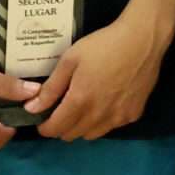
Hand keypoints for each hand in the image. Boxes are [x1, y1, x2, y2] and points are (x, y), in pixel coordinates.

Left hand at [31, 16, 165, 140]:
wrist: (143, 38)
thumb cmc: (104, 44)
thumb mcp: (71, 59)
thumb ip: (51, 87)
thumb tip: (32, 108)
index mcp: (80, 101)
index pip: (54, 129)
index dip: (44, 126)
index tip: (43, 116)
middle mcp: (98, 115)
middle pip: (71, 135)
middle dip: (61, 126)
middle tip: (63, 108)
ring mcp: (118, 117)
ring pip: (91, 135)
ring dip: (82, 127)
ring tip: (85, 106)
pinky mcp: (134, 114)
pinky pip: (111, 127)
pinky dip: (103, 121)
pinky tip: (106, 102)